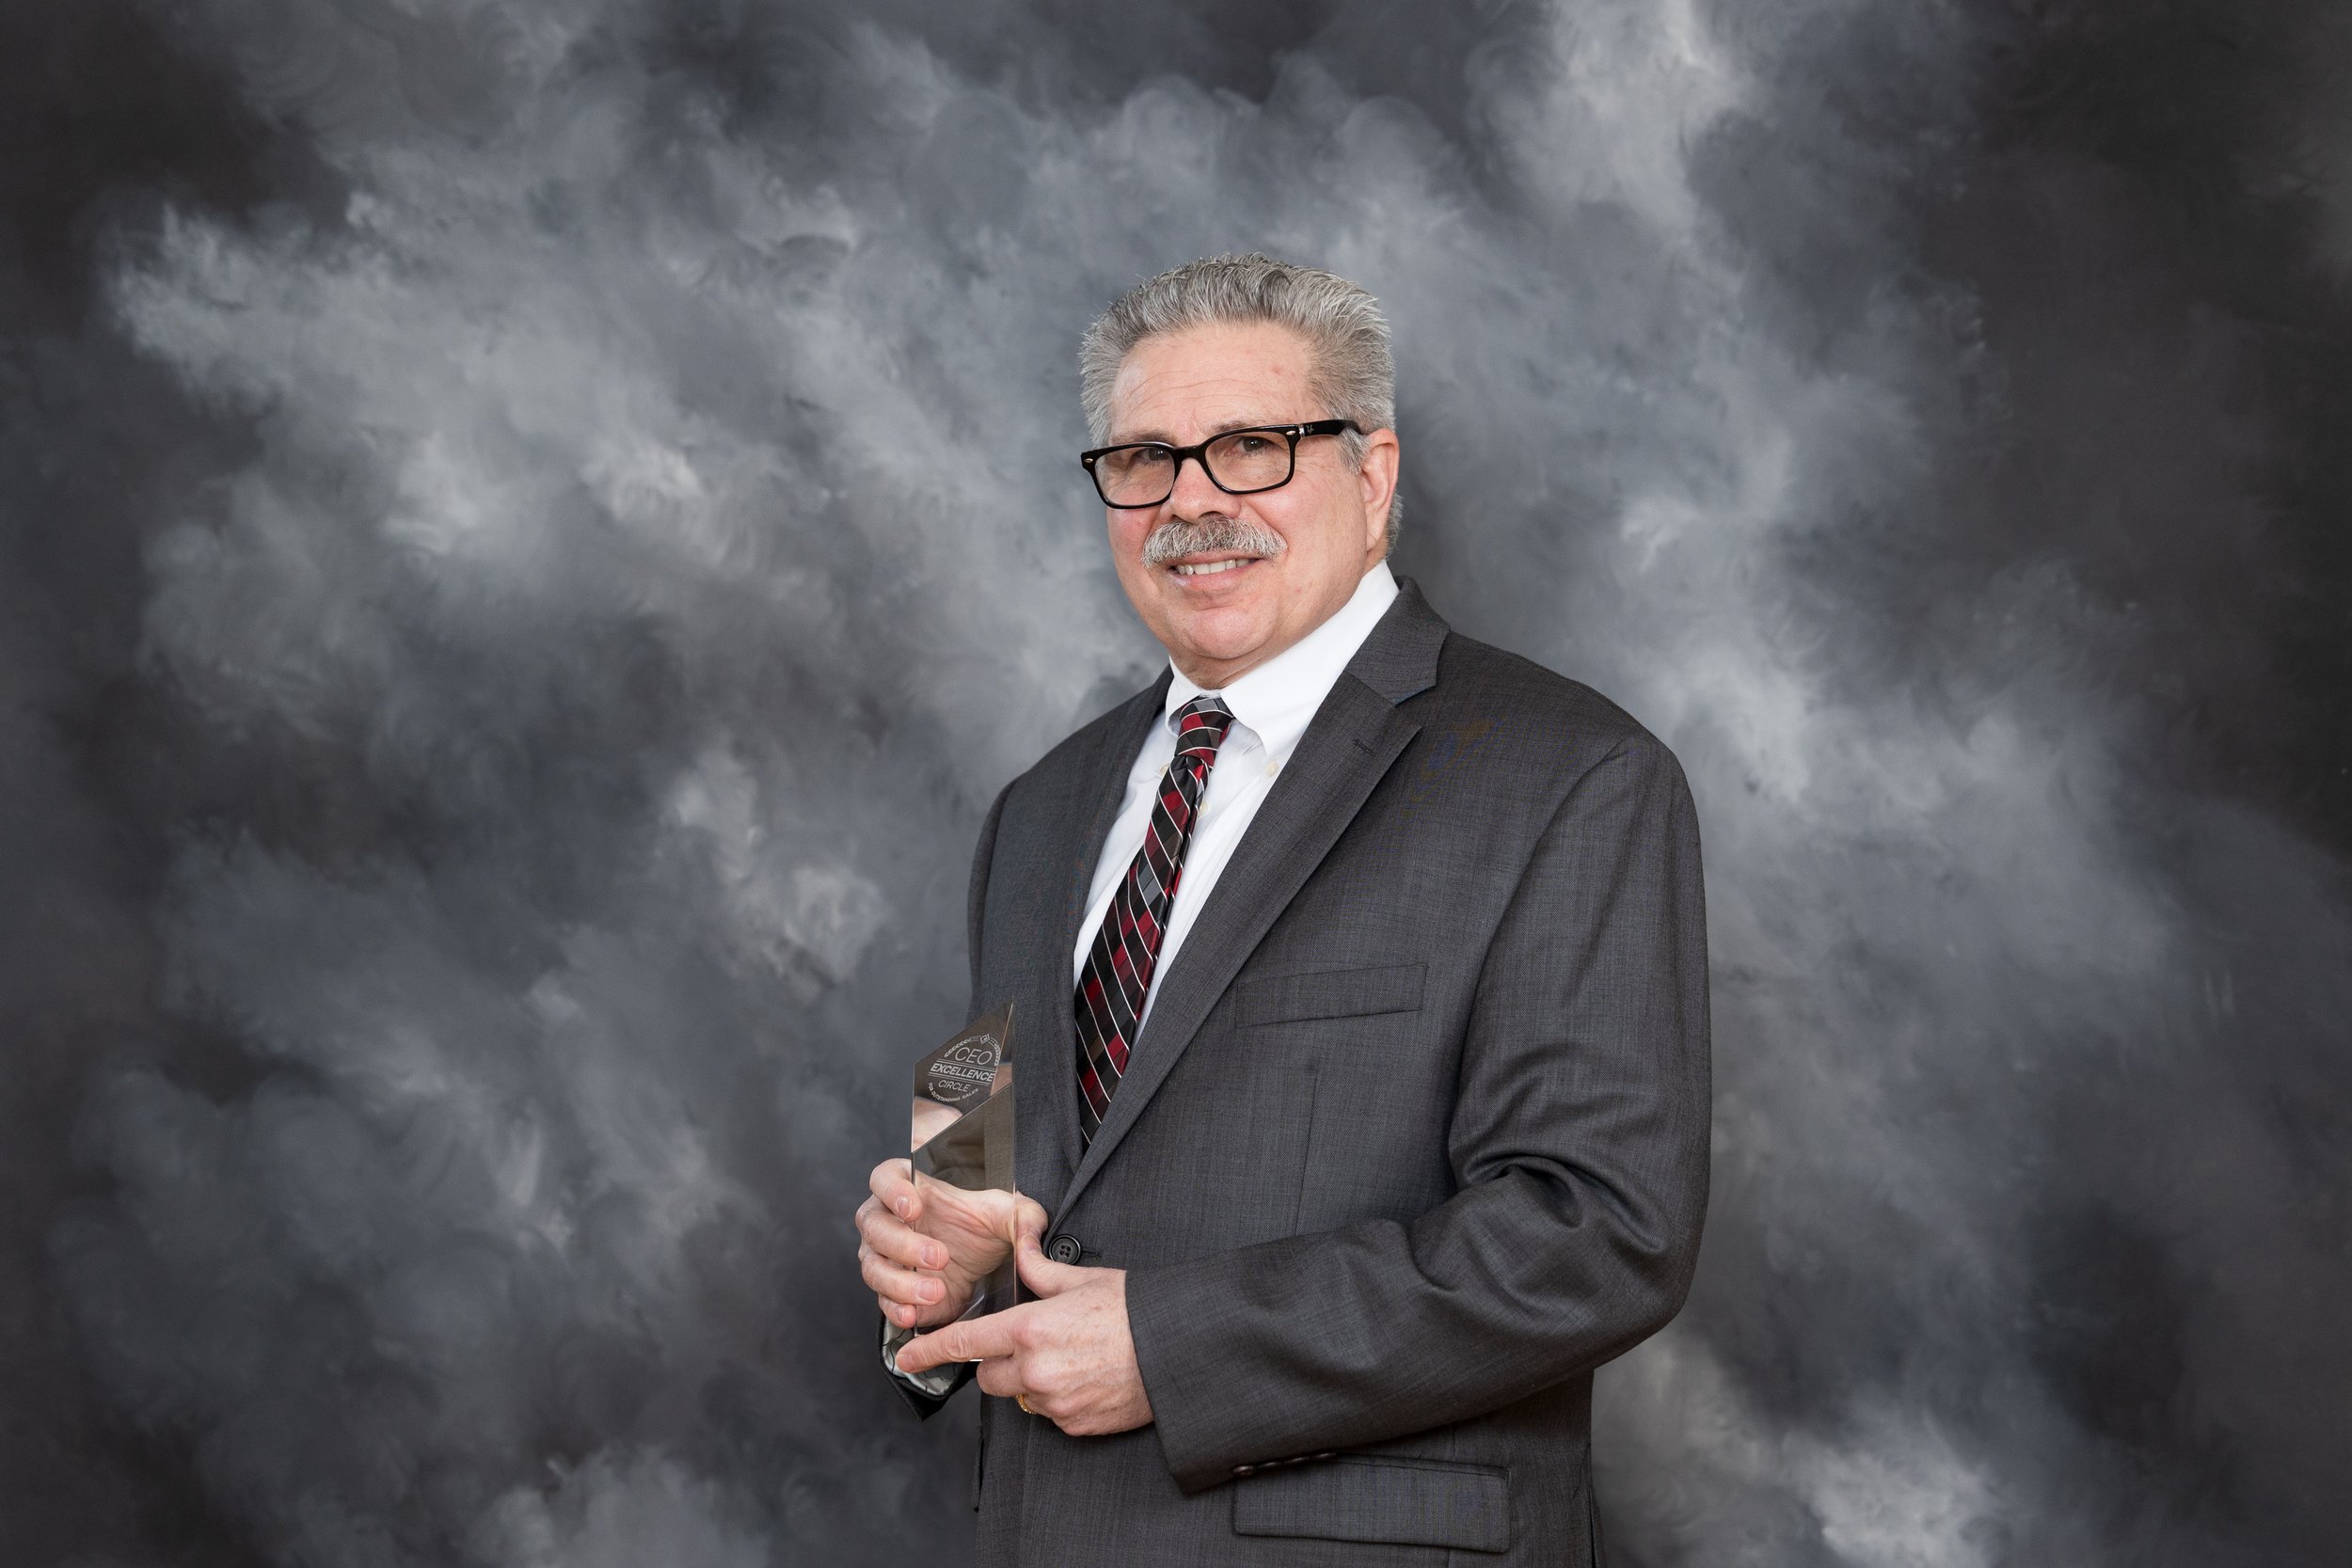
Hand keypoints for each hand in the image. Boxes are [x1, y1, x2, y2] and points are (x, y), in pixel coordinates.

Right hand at [856, 1158, 1045, 1330]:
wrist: (985, 1267)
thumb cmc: (987, 1229)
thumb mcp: (1013, 1215)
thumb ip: (1025, 1218)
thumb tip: (1030, 1234)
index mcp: (913, 1190)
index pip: (885, 1177)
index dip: (892, 1190)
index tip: (913, 1207)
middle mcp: (891, 1221)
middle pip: (873, 1225)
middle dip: (903, 1243)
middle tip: (938, 1257)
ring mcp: (887, 1257)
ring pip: (873, 1266)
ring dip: (900, 1281)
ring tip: (935, 1292)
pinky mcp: (894, 1291)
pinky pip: (882, 1300)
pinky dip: (895, 1308)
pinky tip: (914, 1314)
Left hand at [891, 1233, 1153, 1436]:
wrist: (1178, 1350)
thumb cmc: (1134, 1309)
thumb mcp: (1082, 1279)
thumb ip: (1038, 1268)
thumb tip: (1019, 1241)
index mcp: (1029, 1329)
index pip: (964, 1342)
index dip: (929, 1350)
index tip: (906, 1358)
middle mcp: (1034, 1370)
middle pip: (988, 1377)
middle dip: (998, 1363)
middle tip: (1030, 1345)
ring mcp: (1054, 1402)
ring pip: (1020, 1396)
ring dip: (1031, 1382)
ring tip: (1071, 1359)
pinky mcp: (1073, 1425)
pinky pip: (1050, 1414)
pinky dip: (1060, 1400)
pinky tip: (1088, 1378)